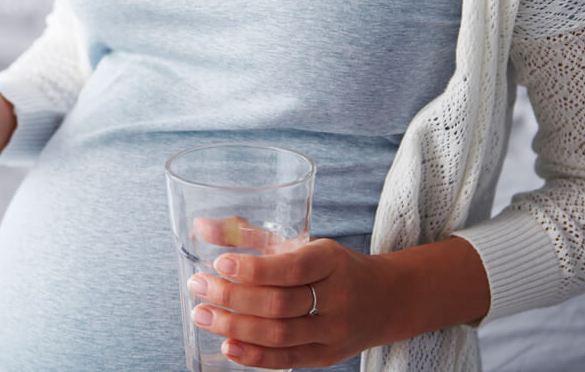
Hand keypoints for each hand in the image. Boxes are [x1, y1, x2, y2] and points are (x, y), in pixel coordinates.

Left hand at [188, 237, 391, 368]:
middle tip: (198, 286)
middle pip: (279, 303)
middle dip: (233, 297)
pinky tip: (227, 345)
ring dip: (235, 326)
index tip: (220, 263)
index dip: (254, 268)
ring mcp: (333, 331)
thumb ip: (251, 235)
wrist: (385, 299)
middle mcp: (336, 297)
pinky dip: (254, 356)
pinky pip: (286, 360)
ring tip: (202, 315)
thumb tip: (201, 226)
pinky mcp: (326, 356)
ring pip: (280, 334)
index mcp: (331, 260)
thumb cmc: (333, 266)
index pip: (292, 268)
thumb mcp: (301, 243)